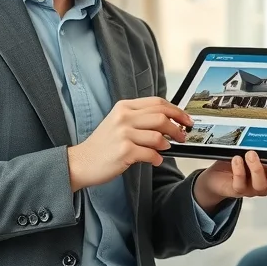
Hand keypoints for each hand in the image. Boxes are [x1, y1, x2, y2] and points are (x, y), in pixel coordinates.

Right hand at [67, 96, 191, 190]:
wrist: (81, 162)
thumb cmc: (102, 145)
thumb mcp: (118, 123)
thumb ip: (140, 119)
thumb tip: (168, 121)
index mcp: (124, 107)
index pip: (157, 102)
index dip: (176, 110)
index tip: (185, 119)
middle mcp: (124, 117)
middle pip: (161, 116)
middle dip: (177, 127)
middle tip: (182, 136)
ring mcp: (123, 134)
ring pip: (158, 136)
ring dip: (167, 144)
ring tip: (166, 149)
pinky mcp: (124, 151)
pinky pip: (151, 154)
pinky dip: (157, 158)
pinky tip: (155, 160)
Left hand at [192, 150, 266, 212]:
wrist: (217, 175)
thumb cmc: (238, 161)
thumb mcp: (255, 152)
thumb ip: (265, 148)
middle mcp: (266, 183)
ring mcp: (252, 188)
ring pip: (261, 186)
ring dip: (257, 169)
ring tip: (251, 155)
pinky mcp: (237, 189)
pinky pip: (240, 184)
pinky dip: (239, 171)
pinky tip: (237, 160)